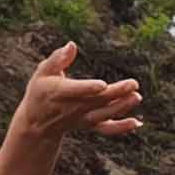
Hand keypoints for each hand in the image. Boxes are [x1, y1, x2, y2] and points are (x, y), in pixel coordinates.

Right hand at [9, 42, 142, 145]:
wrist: (37, 122)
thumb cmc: (41, 90)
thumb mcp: (43, 72)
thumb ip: (57, 59)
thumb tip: (72, 45)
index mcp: (58, 93)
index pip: (74, 91)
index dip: (88, 88)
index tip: (103, 85)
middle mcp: (71, 108)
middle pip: (95, 101)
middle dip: (115, 93)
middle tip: (134, 84)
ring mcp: (80, 118)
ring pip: (102, 115)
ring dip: (120, 108)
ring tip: (137, 97)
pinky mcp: (88, 125)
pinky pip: (105, 129)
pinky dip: (120, 128)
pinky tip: (136, 123)